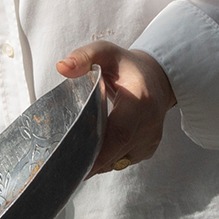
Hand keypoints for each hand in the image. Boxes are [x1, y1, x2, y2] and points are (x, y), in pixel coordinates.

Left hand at [56, 42, 177, 174]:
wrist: (156, 78)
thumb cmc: (126, 66)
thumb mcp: (105, 53)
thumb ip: (84, 56)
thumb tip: (62, 67)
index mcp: (140, 99)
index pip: (120, 133)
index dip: (99, 152)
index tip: (74, 162)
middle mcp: (150, 123)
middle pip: (117, 152)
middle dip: (90, 161)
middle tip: (62, 165)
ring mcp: (151, 139)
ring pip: (119, 161)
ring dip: (98, 161)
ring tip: (75, 155)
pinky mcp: (148, 149)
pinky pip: (123, 161)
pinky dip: (107, 158)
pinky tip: (95, 149)